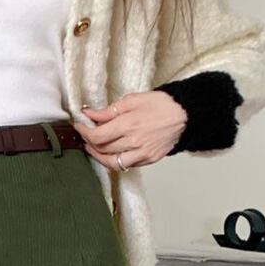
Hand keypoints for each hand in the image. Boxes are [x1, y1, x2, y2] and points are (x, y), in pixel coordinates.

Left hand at [73, 91, 187, 169]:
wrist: (185, 115)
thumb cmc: (162, 104)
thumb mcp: (133, 100)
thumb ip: (110, 110)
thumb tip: (90, 114)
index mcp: (129, 124)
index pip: (98, 135)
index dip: (84, 133)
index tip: (79, 126)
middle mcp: (133, 142)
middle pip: (102, 149)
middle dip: (89, 142)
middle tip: (85, 135)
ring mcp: (141, 154)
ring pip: (111, 162)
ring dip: (98, 156)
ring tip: (93, 148)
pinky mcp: (148, 160)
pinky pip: (124, 165)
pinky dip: (113, 161)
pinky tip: (109, 153)